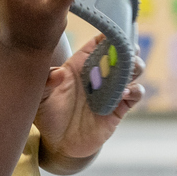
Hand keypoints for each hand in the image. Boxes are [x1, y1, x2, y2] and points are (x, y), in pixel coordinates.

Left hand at [36, 35, 147, 159]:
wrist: (59, 144)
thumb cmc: (48, 115)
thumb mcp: (40, 97)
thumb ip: (45, 82)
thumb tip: (58, 73)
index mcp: (81, 64)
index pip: (99, 42)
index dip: (108, 34)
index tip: (111, 31)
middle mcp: (99, 74)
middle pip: (122, 52)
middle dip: (128, 47)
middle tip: (127, 49)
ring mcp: (111, 90)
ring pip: (134, 70)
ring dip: (135, 66)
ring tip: (128, 69)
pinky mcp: (118, 108)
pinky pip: (136, 94)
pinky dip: (134, 90)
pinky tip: (122, 93)